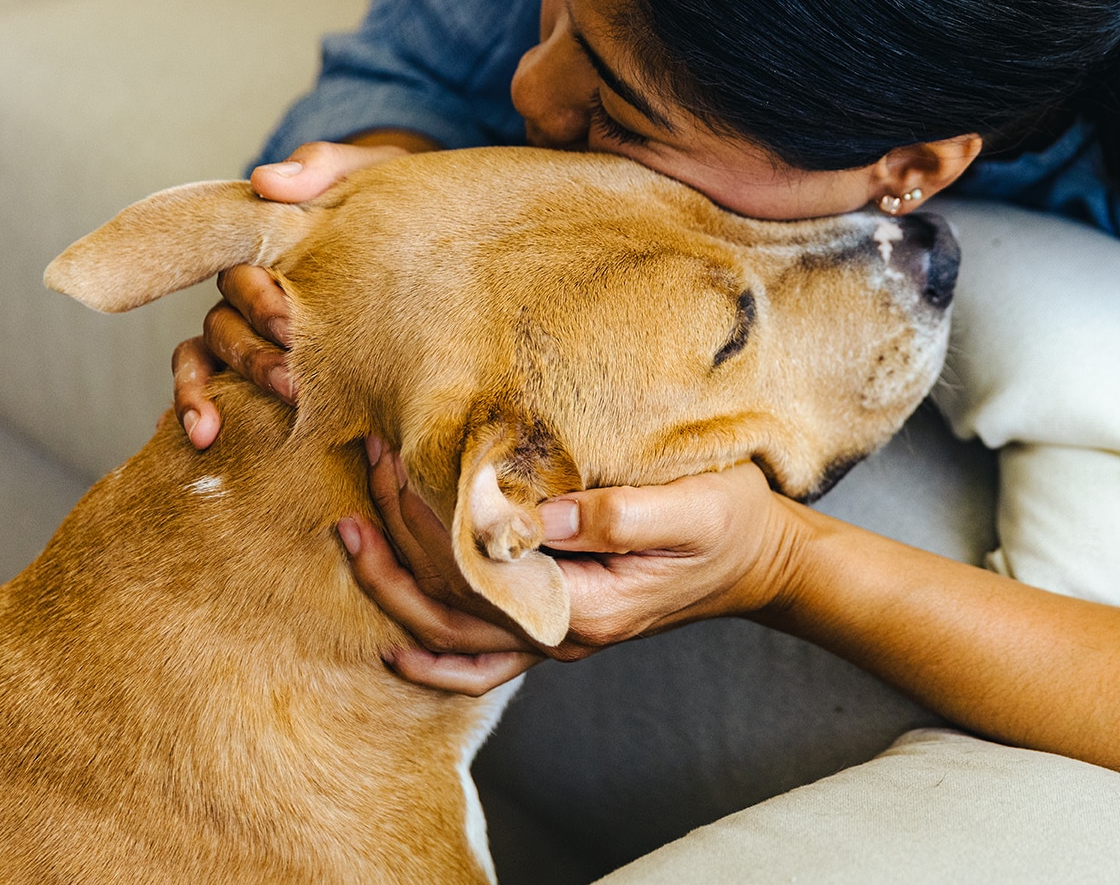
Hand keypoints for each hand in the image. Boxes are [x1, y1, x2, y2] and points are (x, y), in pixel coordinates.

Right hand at [172, 135, 426, 446]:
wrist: (431, 229)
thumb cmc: (392, 198)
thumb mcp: (371, 173)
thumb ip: (324, 168)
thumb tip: (267, 180)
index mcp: (270, 244)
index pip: (237, 269)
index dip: (255, 299)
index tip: (287, 323)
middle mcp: (252, 289)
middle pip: (224, 324)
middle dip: (254, 355)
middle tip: (294, 385)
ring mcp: (255, 329)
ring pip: (211, 356)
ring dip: (230, 387)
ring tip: (260, 417)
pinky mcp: (272, 364)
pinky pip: (217, 388)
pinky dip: (200, 409)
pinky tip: (207, 439)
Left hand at [340, 436, 808, 694]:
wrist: (766, 564)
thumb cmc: (736, 525)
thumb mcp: (693, 507)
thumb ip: (618, 515)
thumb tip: (538, 515)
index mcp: (586, 605)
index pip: (477, 568)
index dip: (426, 517)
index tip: (398, 458)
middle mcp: (561, 634)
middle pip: (448, 603)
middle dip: (395, 538)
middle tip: (368, 470)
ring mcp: (558, 638)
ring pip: (452, 631)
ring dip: (394, 584)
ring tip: (353, 530)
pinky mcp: (560, 625)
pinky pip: (485, 661)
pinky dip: (437, 659)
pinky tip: (399, 643)